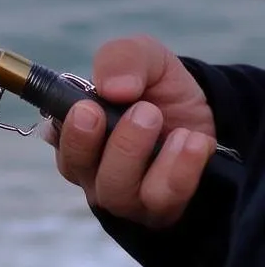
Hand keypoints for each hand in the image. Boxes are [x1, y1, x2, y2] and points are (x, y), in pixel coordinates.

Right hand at [50, 35, 216, 226]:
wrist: (210, 113)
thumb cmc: (158, 88)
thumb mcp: (143, 56)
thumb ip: (121, 59)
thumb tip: (112, 88)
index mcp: (73, 129)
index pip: (55, 136)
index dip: (66, 129)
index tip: (86, 108)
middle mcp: (90, 167)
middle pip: (78, 168)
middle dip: (96, 140)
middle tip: (138, 109)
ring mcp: (123, 195)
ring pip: (115, 191)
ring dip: (137, 152)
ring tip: (160, 118)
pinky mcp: (159, 210)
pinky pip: (161, 200)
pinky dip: (179, 169)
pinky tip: (192, 141)